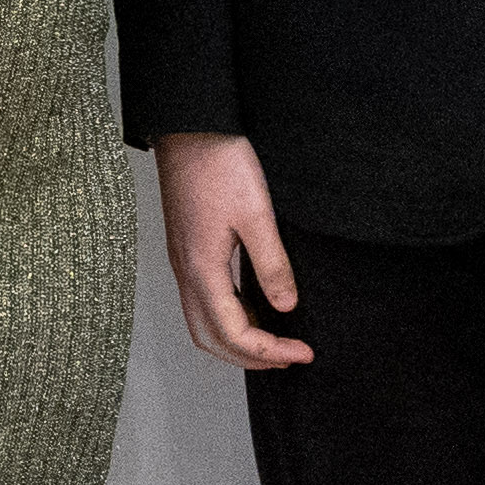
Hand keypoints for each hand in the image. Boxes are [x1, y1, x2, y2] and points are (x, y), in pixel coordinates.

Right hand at [154, 132, 312, 368]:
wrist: (188, 126)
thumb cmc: (219, 163)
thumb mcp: (256, 213)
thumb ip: (272, 264)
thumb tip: (286, 307)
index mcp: (202, 268)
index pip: (234, 333)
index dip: (270, 352)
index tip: (303, 353)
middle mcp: (185, 271)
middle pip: (209, 338)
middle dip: (248, 358)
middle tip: (288, 358)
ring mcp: (182, 260)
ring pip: (201, 321)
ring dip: (235, 341)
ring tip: (272, 341)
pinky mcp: (185, 248)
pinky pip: (200, 300)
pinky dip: (226, 318)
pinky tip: (252, 308)